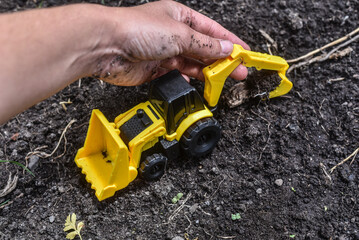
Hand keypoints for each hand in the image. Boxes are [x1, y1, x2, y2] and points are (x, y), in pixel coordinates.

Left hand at [88, 1, 249, 85]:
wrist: (106, 46)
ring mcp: (163, 52)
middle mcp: (172, 34)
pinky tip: (194, 83)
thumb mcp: (180, 34)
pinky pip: (176, 76)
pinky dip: (186, 80)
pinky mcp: (154, 69)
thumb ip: (205, 45)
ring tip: (220, 81)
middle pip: (204, 49)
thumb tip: (225, 48)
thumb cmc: (136, 29)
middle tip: (238, 73)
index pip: (212, 31)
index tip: (245, 53)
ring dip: (206, 72)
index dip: (230, 42)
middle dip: (221, 61)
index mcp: (180, 17)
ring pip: (191, 64)